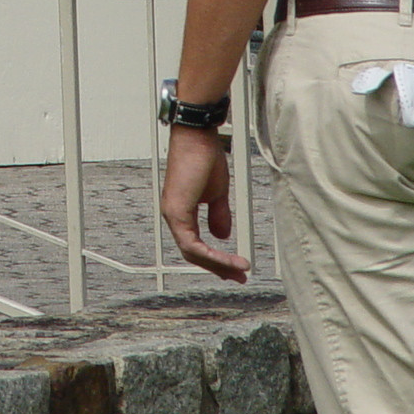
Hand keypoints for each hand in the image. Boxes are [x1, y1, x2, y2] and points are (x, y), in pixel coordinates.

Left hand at [160, 124, 249, 281]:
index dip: (215, 259)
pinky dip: (212, 254)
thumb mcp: (216, 192)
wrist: (197, 137)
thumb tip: (221, 235)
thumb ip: (218, 215)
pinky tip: (229, 258)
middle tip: (240, 276)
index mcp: (181, 212)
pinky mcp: (176, 211)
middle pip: (193, 254)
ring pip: (192, 253)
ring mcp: (172, 214)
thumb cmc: (203, 157)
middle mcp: (173, 216)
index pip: (195, 245)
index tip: (235, 267)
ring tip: (240, 269)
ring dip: (218, 264)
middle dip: (218, 268)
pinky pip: (192, 243)